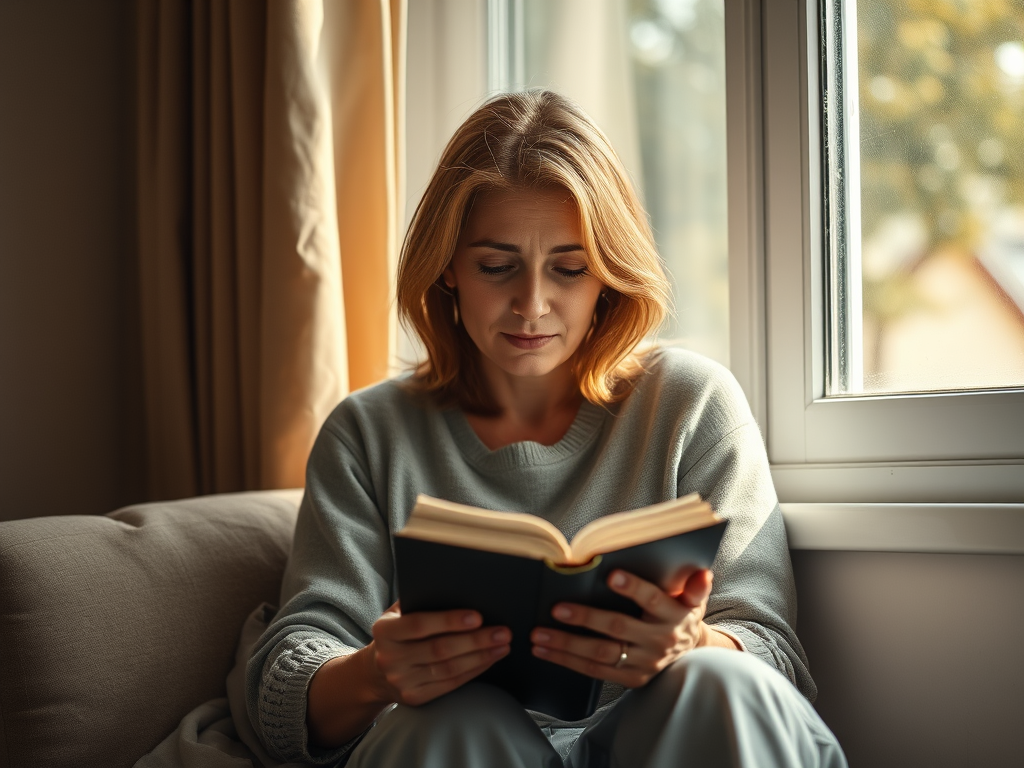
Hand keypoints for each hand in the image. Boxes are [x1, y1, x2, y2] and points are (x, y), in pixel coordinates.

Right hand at [369, 602, 510, 705]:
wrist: (376, 672)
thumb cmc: (398, 632)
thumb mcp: (397, 613)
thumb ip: (420, 601)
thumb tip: (458, 588)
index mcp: (384, 631)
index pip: (420, 625)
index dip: (449, 621)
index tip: (478, 616)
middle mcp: (390, 658)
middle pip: (439, 649)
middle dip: (475, 640)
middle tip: (503, 632)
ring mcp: (402, 681)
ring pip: (449, 669)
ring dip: (480, 657)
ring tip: (503, 645)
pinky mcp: (414, 698)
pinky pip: (450, 684)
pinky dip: (474, 671)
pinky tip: (489, 659)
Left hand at [529, 569, 729, 687]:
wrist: (691, 657)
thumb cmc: (682, 617)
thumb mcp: (693, 601)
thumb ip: (695, 587)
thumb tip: (702, 573)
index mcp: (674, 616)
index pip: (653, 599)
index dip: (633, 588)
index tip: (611, 575)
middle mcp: (658, 641)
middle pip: (618, 629)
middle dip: (586, 618)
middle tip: (557, 608)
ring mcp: (643, 663)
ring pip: (601, 654)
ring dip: (567, 645)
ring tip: (539, 635)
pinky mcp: (631, 679)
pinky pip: (595, 671)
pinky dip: (568, 661)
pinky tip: (545, 651)